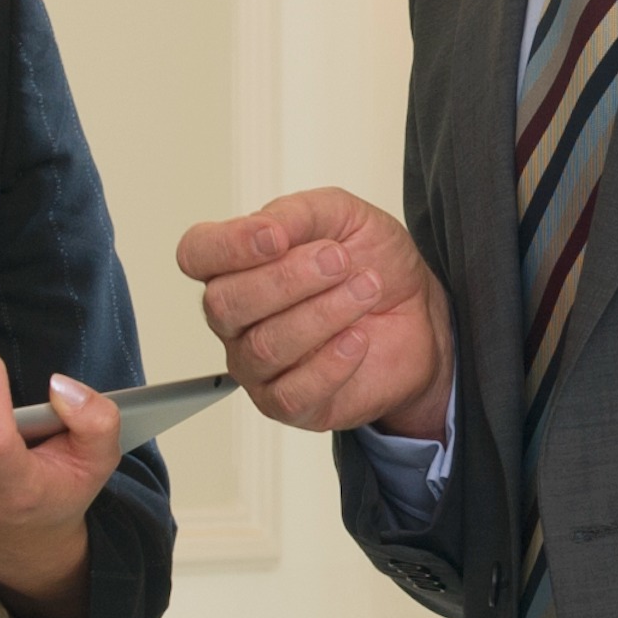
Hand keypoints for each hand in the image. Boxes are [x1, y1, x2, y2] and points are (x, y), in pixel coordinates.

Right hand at [179, 188, 452, 437]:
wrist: (420, 316)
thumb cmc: (373, 265)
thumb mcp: (344, 217)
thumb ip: (298, 214)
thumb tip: (264, 227)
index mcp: (239, 265)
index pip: (197, 254)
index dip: (227, 245)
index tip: (276, 236)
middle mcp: (238, 317)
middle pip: (224, 303)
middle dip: (287, 279)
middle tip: (338, 261)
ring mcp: (257, 365)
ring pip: (264, 346)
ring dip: (323, 314)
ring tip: (364, 291)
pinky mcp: (288, 403)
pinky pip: (291, 392)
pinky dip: (332, 362)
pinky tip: (358, 339)